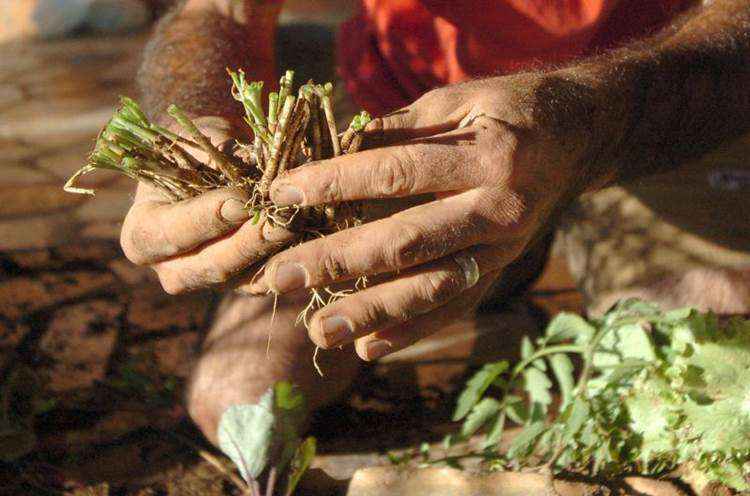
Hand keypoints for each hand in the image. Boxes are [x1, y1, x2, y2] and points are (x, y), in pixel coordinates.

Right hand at [120, 116, 295, 293]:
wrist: (215, 167)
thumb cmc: (198, 149)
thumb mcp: (196, 145)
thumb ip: (214, 158)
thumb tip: (250, 165)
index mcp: (143, 235)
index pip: (171, 233)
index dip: (206, 218)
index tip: (240, 198)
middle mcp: (172, 269)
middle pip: (211, 266)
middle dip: (249, 242)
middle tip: (279, 220)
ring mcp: (210, 282)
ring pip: (244, 279)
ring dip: (275, 252)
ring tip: (300, 225)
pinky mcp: (244, 286)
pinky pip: (268, 281)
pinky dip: (290, 260)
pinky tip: (312, 239)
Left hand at [252, 75, 587, 359]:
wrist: (581, 136)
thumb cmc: (511, 109)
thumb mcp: (459, 100)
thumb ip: (400, 128)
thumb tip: (333, 150)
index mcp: (486, 158)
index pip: (396, 174)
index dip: (335, 184)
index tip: (282, 195)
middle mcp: (497, 211)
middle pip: (404, 242)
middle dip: (336, 262)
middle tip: (279, 277)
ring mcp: (502, 250)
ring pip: (428, 288)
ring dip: (370, 312)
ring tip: (319, 331)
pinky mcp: (500, 271)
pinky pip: (453, 308)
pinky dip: (411, 331)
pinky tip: (368, 350)